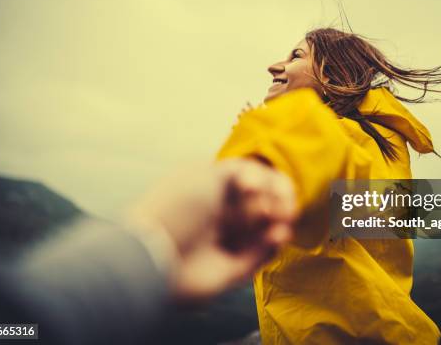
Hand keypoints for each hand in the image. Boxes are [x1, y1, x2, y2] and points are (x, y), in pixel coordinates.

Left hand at [128, 159, 295, 301]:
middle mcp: (220, 214)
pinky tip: (279, 235)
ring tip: (283, 219)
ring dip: (279, 221)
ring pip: (265, 228)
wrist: (156, 253)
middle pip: (262, 203)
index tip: (269, 183)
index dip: (267, 180)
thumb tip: (263, 182)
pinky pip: (262, 254)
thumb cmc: (179, 206)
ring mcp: (227, 241)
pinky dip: (274, 243)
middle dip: (277, 200)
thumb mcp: (211, 173)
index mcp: (212, 188)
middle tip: (284, 204)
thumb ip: (245, 171)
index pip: (251, 180)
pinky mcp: (233, 268)